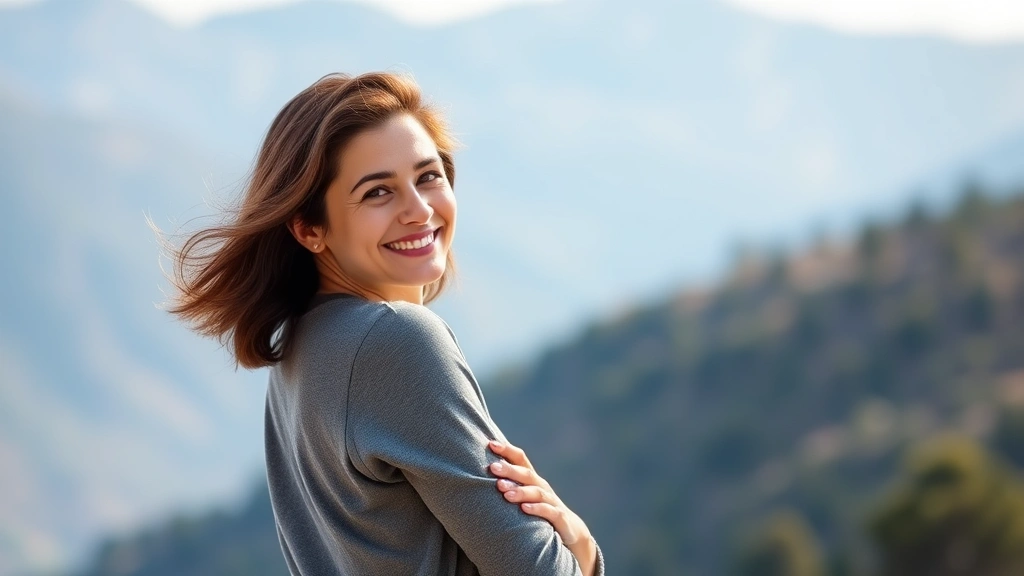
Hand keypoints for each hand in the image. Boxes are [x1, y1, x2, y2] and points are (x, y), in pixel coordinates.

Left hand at [488, 440, 597, 575]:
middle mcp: (541, 486)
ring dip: (520, 490)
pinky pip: (548, 511)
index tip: (490, 444)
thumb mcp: (524, 495)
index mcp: (531, 479)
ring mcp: (551, 501)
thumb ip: (507, 484)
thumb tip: (480, 474)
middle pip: (526, 474)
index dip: (507, 450)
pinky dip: (536, 508)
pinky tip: (524, 508)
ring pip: (536, 492)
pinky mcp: (559, 517)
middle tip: (492, 467)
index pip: (520, 459)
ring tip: (503, 490)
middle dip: (509, 470)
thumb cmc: (538, 510)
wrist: (569, 529)